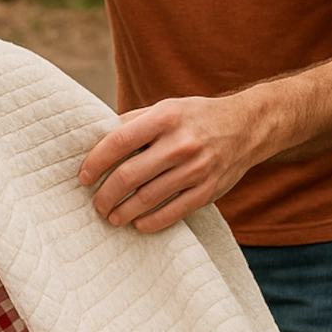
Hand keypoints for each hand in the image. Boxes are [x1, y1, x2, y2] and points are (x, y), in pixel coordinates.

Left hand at [78, 93, 267, 231]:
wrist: (247, 126)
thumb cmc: (195, 118)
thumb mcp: (166, 109)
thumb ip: (133, 123)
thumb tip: (93, 142)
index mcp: (165, 117)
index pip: (118, 141)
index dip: (95, 162)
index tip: (83, 177)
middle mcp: (180, 143)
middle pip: (128, 176)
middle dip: (105, 195)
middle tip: (96, 203)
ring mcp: (196, 169)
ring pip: (146, 198)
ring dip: (122, 212)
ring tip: (111, 216)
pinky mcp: (208, 190)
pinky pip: (172, 213)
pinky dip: (149, 222)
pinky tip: (137, 223)